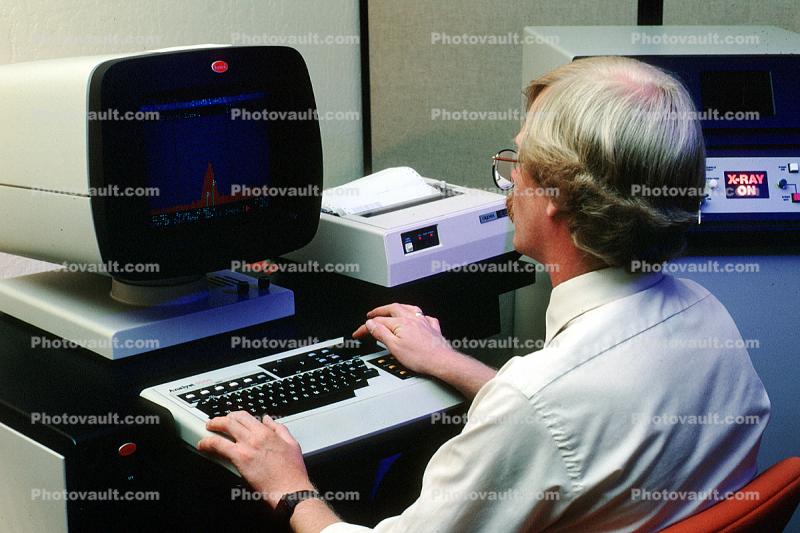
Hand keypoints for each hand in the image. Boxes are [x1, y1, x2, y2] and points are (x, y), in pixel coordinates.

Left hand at [197, 411, 313, 507]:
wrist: (290, 489)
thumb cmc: (292, 472)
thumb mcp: (292, 444)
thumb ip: (279, 429)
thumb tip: (268, 419)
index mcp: (268, 432)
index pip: (246, 416)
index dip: (235, 416)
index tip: (231, 420)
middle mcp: (256, 436)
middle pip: (234, 419)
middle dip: (222, 419)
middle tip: (215, 423)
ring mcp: (247, 446)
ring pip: (225, 427)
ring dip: (214, 426)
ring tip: (207, 430)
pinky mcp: (240, 458)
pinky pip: (219, 445)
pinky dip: (208, 443)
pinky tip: (203, 445)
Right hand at [352, 303, 456, 375]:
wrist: (441, 361)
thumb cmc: (421, 357)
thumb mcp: (394, 347)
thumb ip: (381, 333)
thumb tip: (370, 324)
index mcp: (401, 323)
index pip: (378, 322)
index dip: (365, 327)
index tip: (358, 333)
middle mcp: (413, 319)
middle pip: (393, 309)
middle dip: (380, 311)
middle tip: (371, 315)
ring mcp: (424, 322)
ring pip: (409, 308)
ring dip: (398, 308)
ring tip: (391, 310)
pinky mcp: (432, 329)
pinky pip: (425, 317)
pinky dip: (418, 316)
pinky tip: (418, 318)